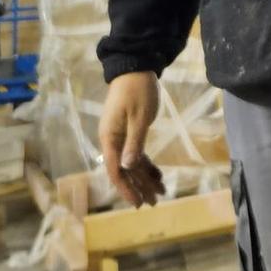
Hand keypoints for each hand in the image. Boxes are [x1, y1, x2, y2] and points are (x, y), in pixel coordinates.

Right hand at [99, 71, 164, 206]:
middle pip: (125, 170)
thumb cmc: (137, 90)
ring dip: (146, 178)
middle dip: (139, 187)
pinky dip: (148, 164)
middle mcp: (113, 140)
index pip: (116, 170)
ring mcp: (121, 136)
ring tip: (161, 192)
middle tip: (155, 202)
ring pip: (133, 163)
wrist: (135, 67)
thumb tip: (127, 168)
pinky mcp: (130, 131)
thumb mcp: (139, 117)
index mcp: (110, 138)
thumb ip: (134, 143)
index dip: (126, 189)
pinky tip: (159, 176)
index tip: (137, 203)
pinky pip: (137, 153)